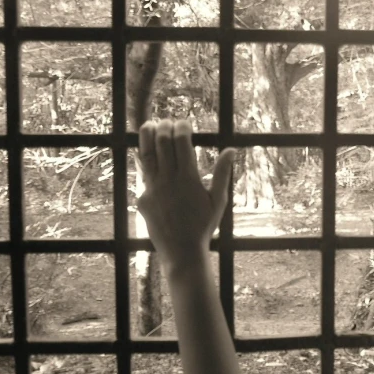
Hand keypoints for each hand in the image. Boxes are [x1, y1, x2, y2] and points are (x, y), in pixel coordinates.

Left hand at [136, 119, 234, 269]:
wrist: (182, 251)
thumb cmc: (204, 226)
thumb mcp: (218, 200)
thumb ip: (222, 173)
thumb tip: (230, 150)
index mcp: (189, 179)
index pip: (182, 143)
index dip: (182, 128)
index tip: (185, 123)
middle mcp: (168, 180)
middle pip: (162, 143)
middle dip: (165, 127)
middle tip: (168, 121)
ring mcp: (152, 189)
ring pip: (146, 154)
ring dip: (147, 136)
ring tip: (150, 124)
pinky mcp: (142, 198)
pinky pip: (142, 174)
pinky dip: (145, 159)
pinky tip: (148, 151)